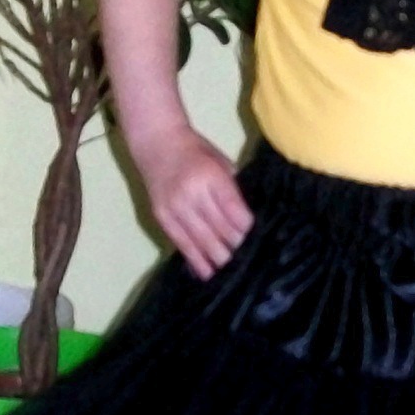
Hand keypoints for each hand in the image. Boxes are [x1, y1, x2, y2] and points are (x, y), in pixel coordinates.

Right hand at [138, 127, 253, 278]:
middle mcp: (192, 193)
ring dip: (218, 258)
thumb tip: (246, 223)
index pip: (233, 210)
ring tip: (232, 273)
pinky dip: (195, 260)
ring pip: (201, 240)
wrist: (156, 141)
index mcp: (211, 176)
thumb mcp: (221, 163)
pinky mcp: (162, 217)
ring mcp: (175, 207)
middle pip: (219, 229)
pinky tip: (207, 272)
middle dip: (235, 248)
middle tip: (249, 262)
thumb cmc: (196, 151)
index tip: (258, 240)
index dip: (246, 229)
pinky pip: (181, 243)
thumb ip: (232, 191)